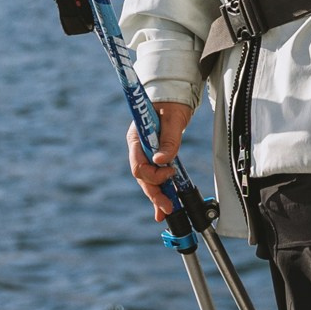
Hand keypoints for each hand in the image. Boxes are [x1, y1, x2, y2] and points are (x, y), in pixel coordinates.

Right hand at [128, 101, 194, 217]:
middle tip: (167, 208)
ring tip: (166, 212)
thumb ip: (169, 139)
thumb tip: (162, 161)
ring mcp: (145, 154)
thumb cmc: (172, 104)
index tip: (171, 171)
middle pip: (142, 177)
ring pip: (148, 181)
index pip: (138, 165)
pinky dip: (159, 192)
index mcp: (136, 139)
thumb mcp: (173, 119)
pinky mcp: (154, 158)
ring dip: (157, 196)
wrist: (174, 97)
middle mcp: (138, 149)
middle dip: (154, 193)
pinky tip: (162, 209)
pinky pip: (155, 178)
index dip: (153, 174)